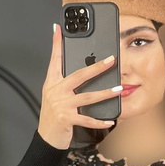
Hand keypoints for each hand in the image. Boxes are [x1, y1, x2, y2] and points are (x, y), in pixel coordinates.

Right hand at [37, 23, 122, 149]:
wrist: (46, 137)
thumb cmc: (53, 115)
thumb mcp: (53, 94)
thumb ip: (61, 78)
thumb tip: (73, 67)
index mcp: (52, 83)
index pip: (55, 59)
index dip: (57, 44)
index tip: (60, 28)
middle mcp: (55, 91)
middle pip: (79, 75)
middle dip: (96, 67)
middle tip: (112, 60)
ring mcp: (61, 105)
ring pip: (87, 97)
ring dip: (105, 93)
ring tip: (118, 89)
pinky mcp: (66, 119)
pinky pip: (87, 119)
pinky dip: (99, 120)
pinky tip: (110, 120)